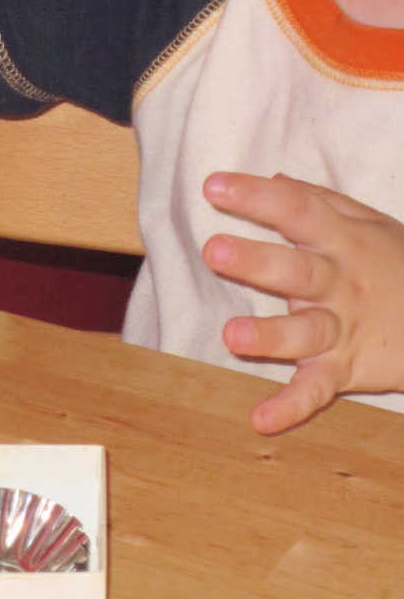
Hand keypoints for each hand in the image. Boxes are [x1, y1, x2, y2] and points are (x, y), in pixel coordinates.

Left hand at [201, 172, 403, 433]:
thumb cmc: (396, 265)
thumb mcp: (369, 226)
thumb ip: (320, 203)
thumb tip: (274, 178)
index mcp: (342, 241)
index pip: (298, 211)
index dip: (257, 197)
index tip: (214, 186)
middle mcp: (340, 283)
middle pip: (296, 271)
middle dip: (256, 263)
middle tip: (213, 251)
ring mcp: (342, 328)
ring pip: (303, 332)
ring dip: (268, 336)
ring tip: (231, 336)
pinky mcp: (346, 369)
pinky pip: (316, 390)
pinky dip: (291, 407)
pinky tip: (260, 421)